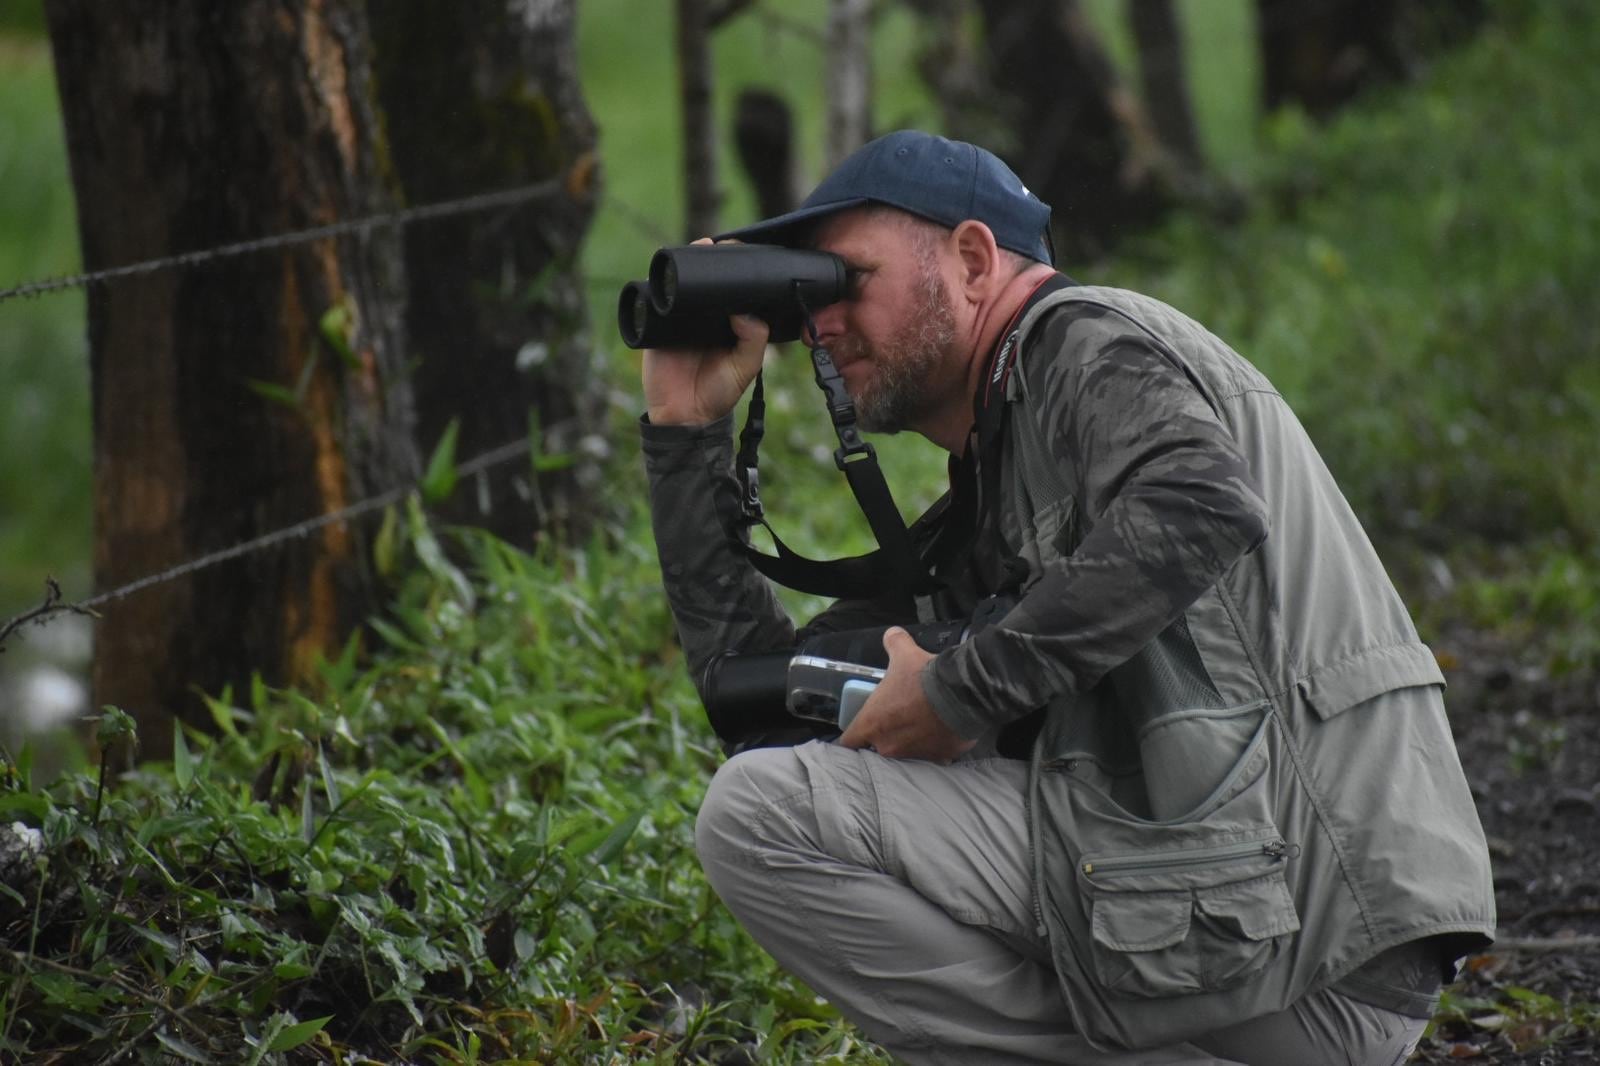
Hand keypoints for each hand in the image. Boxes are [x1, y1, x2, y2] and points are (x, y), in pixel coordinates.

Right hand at [641, 238, 769, 425]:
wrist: (684, 417)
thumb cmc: (718, 394)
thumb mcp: (745, 367)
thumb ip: (753, 341)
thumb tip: (744, 312)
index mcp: (727, 324)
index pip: (732, 291)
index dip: (737, 272)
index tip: (745, 253)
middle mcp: (703, 318)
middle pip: (706, 281)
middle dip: (712, 260)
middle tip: (721, 245)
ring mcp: (678, 320)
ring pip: (681, 285)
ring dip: (687, 263)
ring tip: (701, 246)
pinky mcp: (656, 326)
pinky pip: (655, 300)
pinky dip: (659, 282)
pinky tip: (668, 268)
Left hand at [838, 628, 976, 761]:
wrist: (963, 692)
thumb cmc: (924, 676)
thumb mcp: (904, 653)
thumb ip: (893, 642)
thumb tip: (892, 634)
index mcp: (872, 723)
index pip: (850, 741)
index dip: (855, 735)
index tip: (862, 729)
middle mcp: (888, 745)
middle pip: (879, 747)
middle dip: (886, 736)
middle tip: (898, 721)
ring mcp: (914, 755)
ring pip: (906, 753)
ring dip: (911, 741)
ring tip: (923, 724)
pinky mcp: (939, 758)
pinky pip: (934, 754)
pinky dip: (936, 745)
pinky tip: (943, 730)